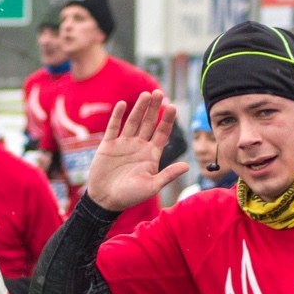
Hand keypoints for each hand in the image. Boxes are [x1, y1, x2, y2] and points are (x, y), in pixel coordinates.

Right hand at [84, 91, 185, 211]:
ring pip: (133, 122)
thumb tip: (187, 166)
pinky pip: (113, 127)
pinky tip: (122, 104)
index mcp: (151, 154)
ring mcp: (123, 144)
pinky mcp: (108, 145)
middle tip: (159, 92)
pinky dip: (117, 116)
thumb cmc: (130, 196)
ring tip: (146, 95)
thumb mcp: (152, 186)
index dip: (167, 120)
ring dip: (139, 108)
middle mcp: (139, 146)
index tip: (172, 107)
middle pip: (149, 123)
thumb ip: (168, 175)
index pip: (162, 133)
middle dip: (154, 108)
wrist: (105, 200)